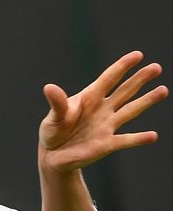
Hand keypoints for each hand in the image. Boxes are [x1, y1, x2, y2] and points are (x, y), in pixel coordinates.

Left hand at [39, 51, 166, 173]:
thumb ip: (56, 103)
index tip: (138, 55)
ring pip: (131, 111)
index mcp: (89, 98)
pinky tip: (152, 136)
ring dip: (146, 101)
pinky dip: (139, 139)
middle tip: (156, 67)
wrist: (54, 155)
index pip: (108, 79)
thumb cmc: (53, 131)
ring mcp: (107, 126)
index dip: (122, 67)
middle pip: (125, 91)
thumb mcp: (53, 117)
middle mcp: (102, 109)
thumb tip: (49, 87)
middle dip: (140, 79)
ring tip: (163, 90)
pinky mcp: (107, 144)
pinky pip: (126, 140)